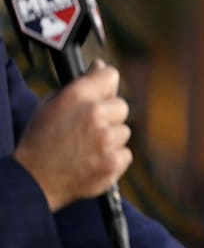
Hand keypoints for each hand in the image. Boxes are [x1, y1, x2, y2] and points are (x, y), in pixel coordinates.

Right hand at [13, 60, 131, 210]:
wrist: (33, 180)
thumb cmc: (40, 140)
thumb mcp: (51, 104)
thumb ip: (81, 85)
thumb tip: (101, 66)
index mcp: (78, 96)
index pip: (111, 76)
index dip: (106, 84)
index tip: (103, 93)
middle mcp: (95, 114)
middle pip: (121, 106)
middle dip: (109, 116)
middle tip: (87, 129)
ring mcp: (106, 139)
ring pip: (124, 131)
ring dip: (111, 139)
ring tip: (86, 148)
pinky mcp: (114, 162)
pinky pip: (125, 154)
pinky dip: (113, 159)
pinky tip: (93, 161)